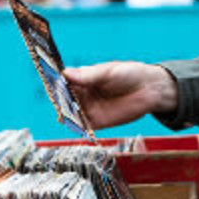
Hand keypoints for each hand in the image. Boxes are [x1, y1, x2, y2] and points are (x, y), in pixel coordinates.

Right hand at [63, 62, 178, 129]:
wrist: (150, 89)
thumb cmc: (129, 74)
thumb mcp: (108, 72)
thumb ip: (88, 75)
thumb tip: (66, 73)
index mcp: (83, 79)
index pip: (64, 81)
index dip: (55, 81)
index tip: (49, 80)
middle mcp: (83, 94)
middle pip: (64, 98)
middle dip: (58, 98)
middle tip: (56, 97)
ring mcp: (89, 108)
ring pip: (70, 112)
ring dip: (64, 113)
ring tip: (62, 110)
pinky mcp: (97, 122)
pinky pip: (82, 125)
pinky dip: (75, 126)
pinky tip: (72, 122)